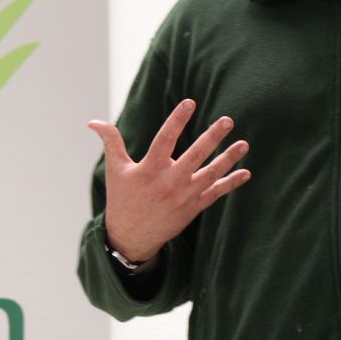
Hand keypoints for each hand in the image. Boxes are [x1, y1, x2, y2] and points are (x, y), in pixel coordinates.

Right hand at [88, 99, 250, 262]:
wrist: (131, 237)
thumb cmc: (123, 198)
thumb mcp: (115, 170)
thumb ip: (112, 143)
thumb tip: (94, 121)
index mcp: (150, 169)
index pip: (165, 139)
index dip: (177, 120)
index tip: (190, 102)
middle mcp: (169, 181)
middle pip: (194, 156)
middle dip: (212, 138)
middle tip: (227, 121)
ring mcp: (184, 195)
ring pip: (210, 174)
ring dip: (229, 159)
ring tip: (244, 144)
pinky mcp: (193, 207)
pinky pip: (216, 193)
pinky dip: (231, 183)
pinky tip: (246, 172)